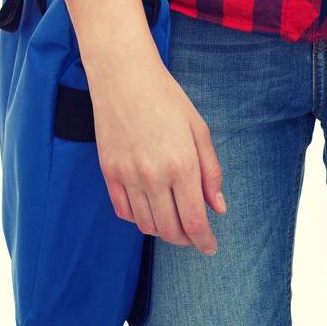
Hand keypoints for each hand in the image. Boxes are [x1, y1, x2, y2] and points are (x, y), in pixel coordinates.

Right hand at [84, 42, 228, 255]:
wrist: (124, 77)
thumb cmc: (166, 98)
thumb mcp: (199, 129)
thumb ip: (210, 171)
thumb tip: (217, 208)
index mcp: (181, 164)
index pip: (194, 221)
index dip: (204, 241)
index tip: (210, 248)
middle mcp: (153, 176)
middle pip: (170, 230)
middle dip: (186, 239)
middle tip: (195, 236)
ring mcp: (128, 177)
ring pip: (146, 225)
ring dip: (163, 231)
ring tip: (174, 222)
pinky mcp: (109, 173)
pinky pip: (124, 211)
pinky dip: (139, 218)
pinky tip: (151, 209)